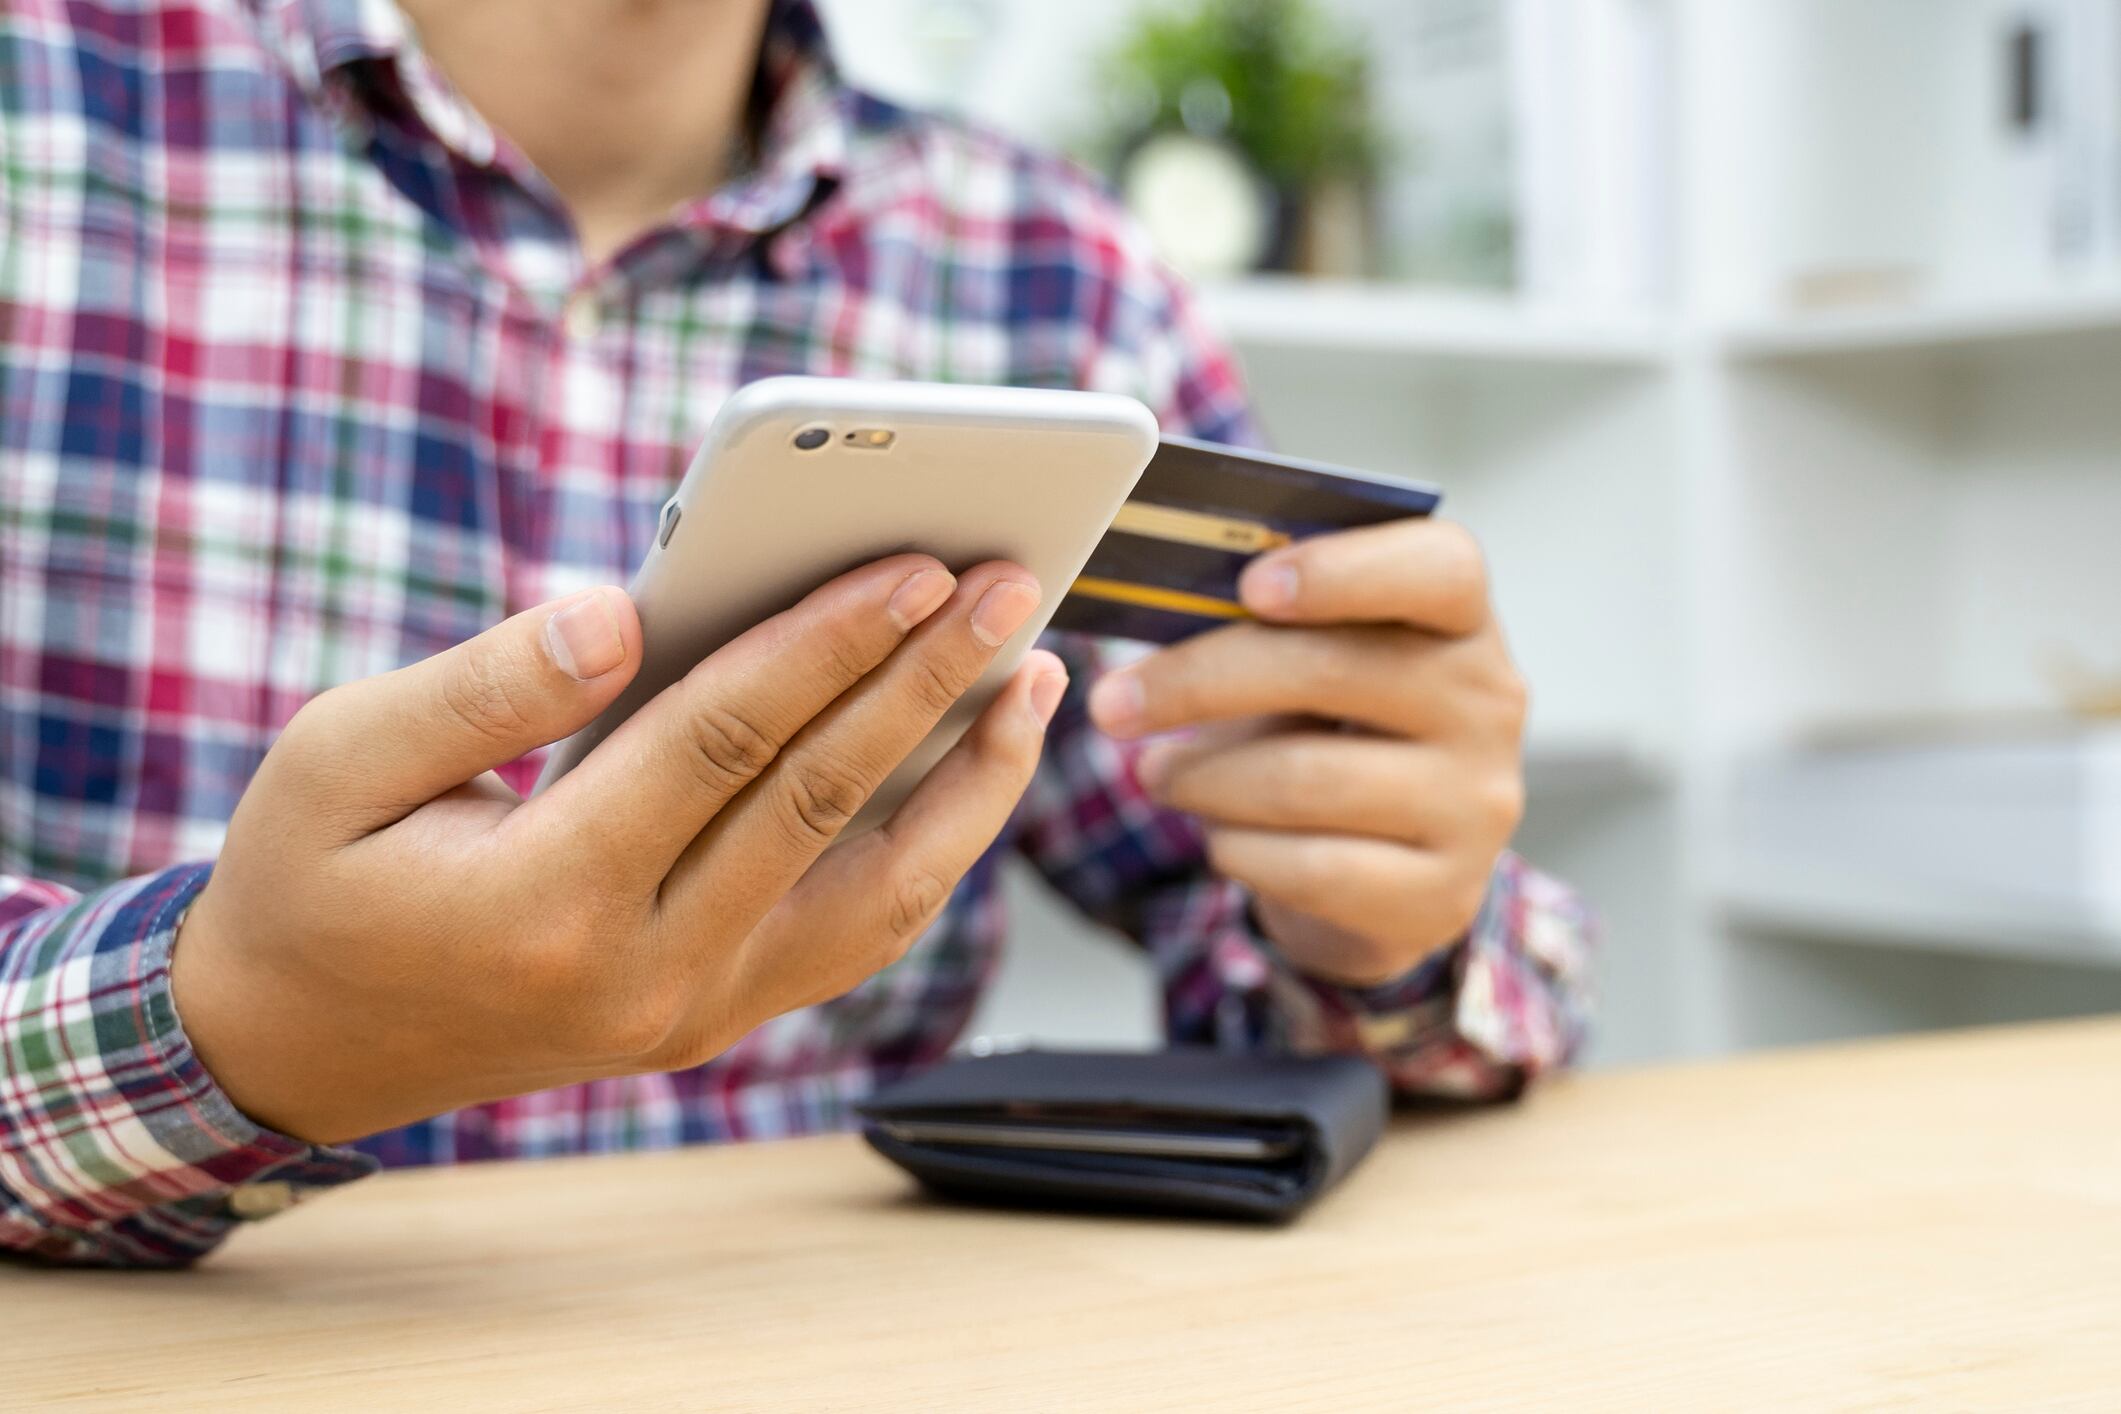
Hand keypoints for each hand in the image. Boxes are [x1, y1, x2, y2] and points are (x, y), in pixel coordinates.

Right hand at [173, 556, 1063, 1143]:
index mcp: (545, 898)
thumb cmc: (313, 877)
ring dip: (968, 779)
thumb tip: (625, 610)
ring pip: (878, 893)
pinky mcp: (718, 1017)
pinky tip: (971, 769)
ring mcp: (694, 1009)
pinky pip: (859, 936)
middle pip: (822, 801)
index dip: (823, 644)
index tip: (913, 563)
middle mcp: (643, 973)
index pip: (721, 744)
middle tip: (1012, 581)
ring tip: (1033, 678)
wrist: (302, 1045)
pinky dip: (933, 852)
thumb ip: (487, 686)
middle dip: (924, 680)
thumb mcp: (341, 760)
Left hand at [1087, 519, 1524, 986]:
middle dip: (1200, 684)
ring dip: (1202, 778)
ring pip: (1304, 780)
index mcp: (1460, 617)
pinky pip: (1309, 868)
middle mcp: (1487, 703)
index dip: (1344, 571)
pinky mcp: (1442, 895)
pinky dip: (1238, 850)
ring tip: (1156, 774)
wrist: (1389, 873)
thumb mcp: (1310, 663)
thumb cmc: (1330, 732)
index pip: (1438, 568)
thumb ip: (1261, 624)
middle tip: (1114, 704)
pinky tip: (1219, 838)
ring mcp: (1475, 804)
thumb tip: (1147, 608)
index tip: (1251, 585)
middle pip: (1334, 671)